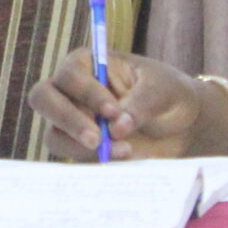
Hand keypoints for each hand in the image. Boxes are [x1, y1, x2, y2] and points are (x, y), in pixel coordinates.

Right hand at [29, 47, 213, 160]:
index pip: (69, 75)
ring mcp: (72, 122)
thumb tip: (115, 128)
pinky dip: (94, 162)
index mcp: (87, 64)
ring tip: (124, 151)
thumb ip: (140, 103)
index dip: (86, 93)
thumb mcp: (163, 89)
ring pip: (53, 134)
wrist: (183, 126)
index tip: (113, 111)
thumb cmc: (169, 94)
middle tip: (96, 139)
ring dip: (81, 147)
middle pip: (43, 99)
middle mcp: (71, 92)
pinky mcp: (81, 148)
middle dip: (67, 120)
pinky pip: (73, 158)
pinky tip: (125, 158)